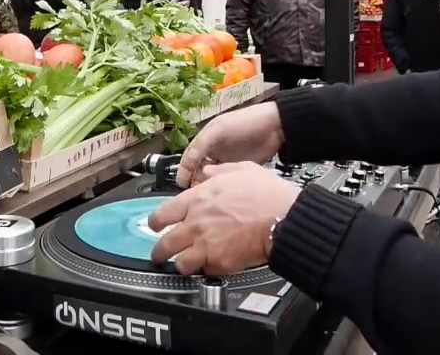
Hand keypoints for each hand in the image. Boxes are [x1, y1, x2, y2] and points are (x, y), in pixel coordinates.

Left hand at [149, 162, 299, 275]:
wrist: (284, 218)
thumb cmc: (268, 194)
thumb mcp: (241, 169)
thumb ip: (219, 171)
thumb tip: (209, 171)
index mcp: (197, 199)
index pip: (161, 215)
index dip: (155, 223)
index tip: (155, 226)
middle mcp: (196, 224)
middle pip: (164, 244)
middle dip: (159, 251)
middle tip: (159, 254)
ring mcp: (207, 246)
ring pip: (180, 263)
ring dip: (181, 264)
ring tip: (184, 264)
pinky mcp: (221, 264)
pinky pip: (206, 271)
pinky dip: (207, 270)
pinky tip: (212, 264)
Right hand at [176, 102, 283, 187]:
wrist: (276, 127)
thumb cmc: (244, 123)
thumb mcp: (218, 130)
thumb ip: (200, 145)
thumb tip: (185, 164)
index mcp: (206, 140)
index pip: (190, 157)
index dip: (184, 170)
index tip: (181, 184)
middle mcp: (214, 151)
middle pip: (199, 169)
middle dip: (195, 180)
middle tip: (194, 194)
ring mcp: (227, 161)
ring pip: (211, 177)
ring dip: (207, 185)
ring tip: (205, 196)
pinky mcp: (239, 170)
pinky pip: (226, 180)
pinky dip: (221, 187)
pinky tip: (219, 194)